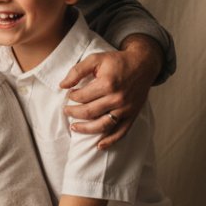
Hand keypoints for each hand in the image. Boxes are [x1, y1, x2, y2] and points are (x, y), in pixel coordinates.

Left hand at [60, 35, 161, 149]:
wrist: (143, 64)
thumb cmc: (117, 61)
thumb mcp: (95, 59)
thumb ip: (77, 71)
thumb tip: (62, 86)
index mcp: (107, 84)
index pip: (82, 97)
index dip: (72, 97)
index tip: (69, 95)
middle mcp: (118, 98)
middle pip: (89, 112)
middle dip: (74, 113)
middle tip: (66, 111)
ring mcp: (126, 108)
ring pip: (103, 125)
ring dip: (86, 129)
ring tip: (74, 128)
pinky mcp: (133, 114)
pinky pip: (121, 131)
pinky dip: (110, 141)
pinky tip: (99, 146)